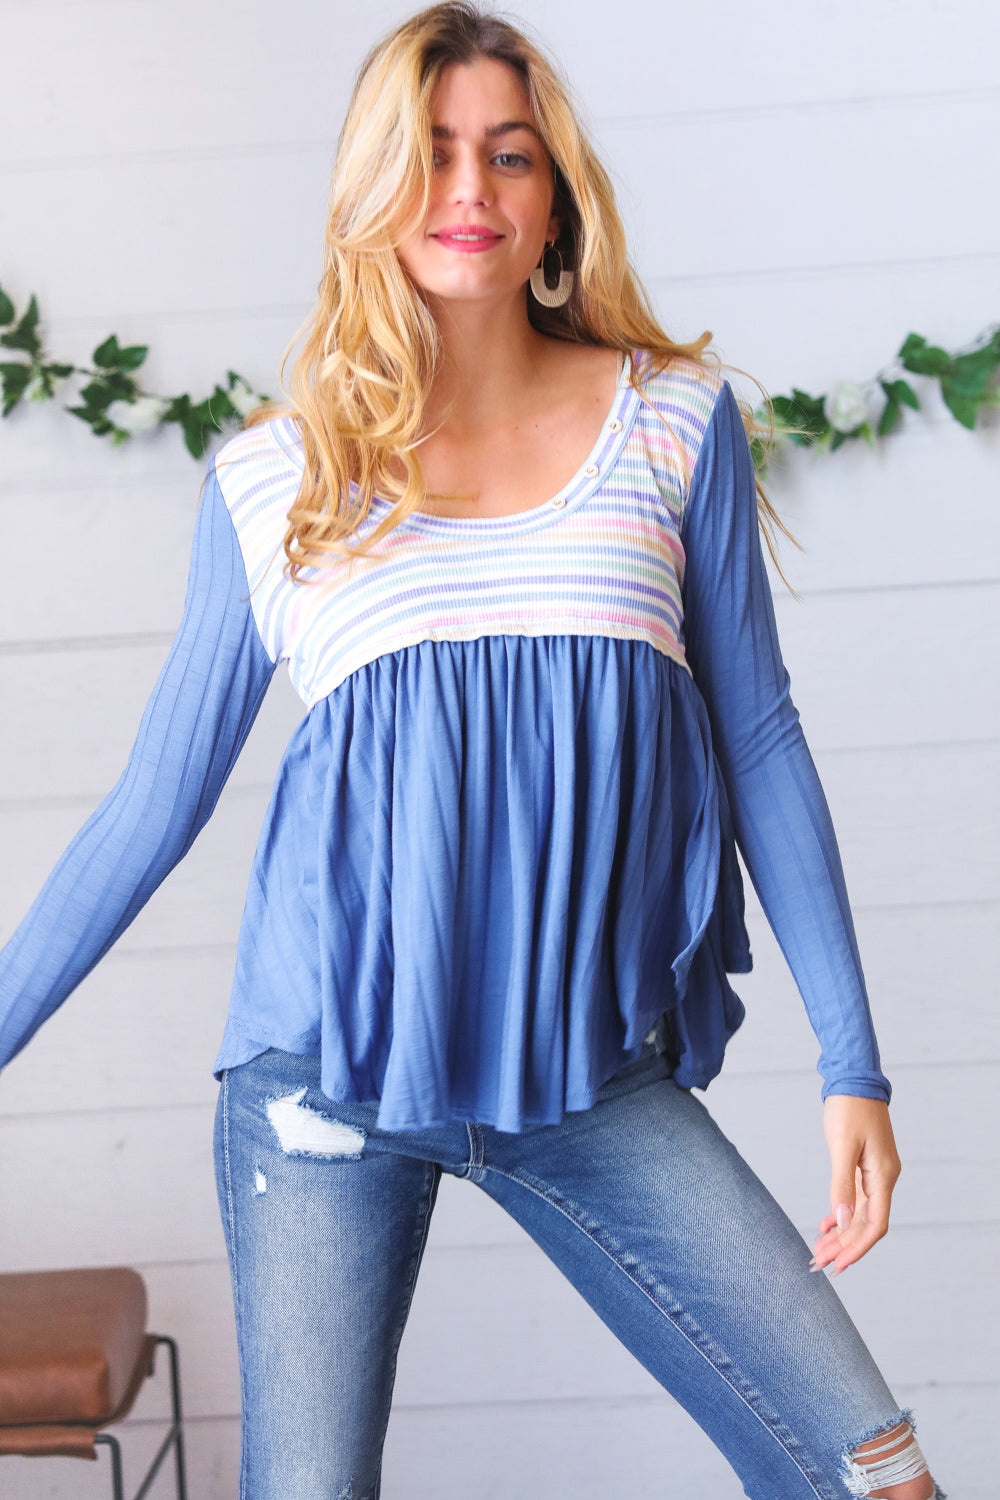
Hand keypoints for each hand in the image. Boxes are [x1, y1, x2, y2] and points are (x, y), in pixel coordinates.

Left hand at [810, 1095, 900, 1273]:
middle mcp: (884, 1178)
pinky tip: (826, 1225)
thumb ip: (842, 1184)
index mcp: (883, 1176)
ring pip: (860, 1213)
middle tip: (819, 1263)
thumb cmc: (849, 1108)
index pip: (875, 1224)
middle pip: (866, 1223)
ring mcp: (876, 1173)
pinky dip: (841, 1213)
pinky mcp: (865, 1166)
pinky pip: (856, 1199)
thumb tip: (842, 1220)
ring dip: (841, 1233)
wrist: (854, 1079)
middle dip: (844, 1245)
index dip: (857, 1247)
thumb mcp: (842, 1146)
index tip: (838, 1264)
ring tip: (819, 1251)